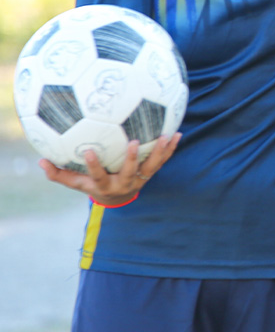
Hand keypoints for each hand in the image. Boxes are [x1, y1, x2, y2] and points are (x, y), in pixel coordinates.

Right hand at [39, 133, 179, 205]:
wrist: (116, 198)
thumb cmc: (92, 184)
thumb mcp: (76, 182)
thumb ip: (58, 173)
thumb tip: (40, 161)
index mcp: (104, 185)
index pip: (97, 176)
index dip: (93, 165)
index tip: (88, 150)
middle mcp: (123, 183)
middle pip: (128, 172)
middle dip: (130, 159)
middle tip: (132, 141)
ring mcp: (139, 179)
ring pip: (151, 167)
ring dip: (158, 152)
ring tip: (165, 136)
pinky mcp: (151, 173)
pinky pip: (163, 160)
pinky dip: (171, 149)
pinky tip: (177, 133)